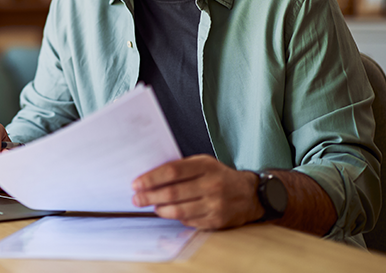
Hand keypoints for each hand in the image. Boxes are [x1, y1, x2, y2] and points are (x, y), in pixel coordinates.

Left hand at [131, 155, 262, 229]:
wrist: (249, 194)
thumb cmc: (219, 176)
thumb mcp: (203, 163)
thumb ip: (180, 167)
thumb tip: (150, 177)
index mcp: (206, 166)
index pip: (172, 171)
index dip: (151, 178)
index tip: (136, 183)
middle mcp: (211, 185)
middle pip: (172, 193)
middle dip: (150, 196)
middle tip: (136, 198)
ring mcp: (215, 205)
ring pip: (178, 210)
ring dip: (160, 209)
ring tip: (152, 206)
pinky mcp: (216, 221)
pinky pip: (188, 221)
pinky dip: (176, 217)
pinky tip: (169, 212)